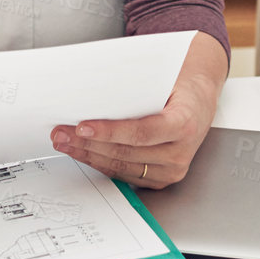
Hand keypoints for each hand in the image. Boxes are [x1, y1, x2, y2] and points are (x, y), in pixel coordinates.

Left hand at [50, 58, 220, 188]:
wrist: (198, 101)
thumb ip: (134, 89)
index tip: (82, 126)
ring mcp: (172, 169)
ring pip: (121, 166)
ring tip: (65, 142)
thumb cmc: (178, 86)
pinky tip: (83, 152)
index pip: (142, 132)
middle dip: (88, 143)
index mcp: (184, 123)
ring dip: (88, 154)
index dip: (110, 131)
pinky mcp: (162, 179)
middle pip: (126, 152)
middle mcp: (180, 152)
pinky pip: (125, 174)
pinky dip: (100, 163)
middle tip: (61, 132)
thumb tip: (91, 90)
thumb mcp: (163, 79)